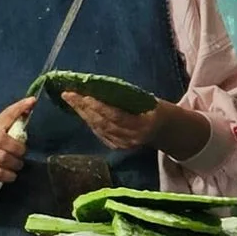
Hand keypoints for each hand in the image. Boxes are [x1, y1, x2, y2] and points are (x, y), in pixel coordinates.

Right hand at [0, 107, 30, 185]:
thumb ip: (14, 127)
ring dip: (15, 164)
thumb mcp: (1, 138)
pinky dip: (9, 175)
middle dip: (17, 148)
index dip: (19, 108)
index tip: (32, 101)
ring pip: (2, 157)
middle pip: (3, 139)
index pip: (7, 114)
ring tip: (16, 166)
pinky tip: (10, 175)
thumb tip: (29, 109)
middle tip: (21, 154)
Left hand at [60, 90, 212, 160]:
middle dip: (84, 108)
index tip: (84, 96)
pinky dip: (90, 122)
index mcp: (143, 124)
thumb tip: (103, 87)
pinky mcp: (119, 147)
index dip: (98, 107)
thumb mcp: (149, 100)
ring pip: (99, 129)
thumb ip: (129, 98)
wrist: (167, 131)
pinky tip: (80, 111)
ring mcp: (125, 144)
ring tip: (71, 100)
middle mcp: (132, 137)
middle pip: (103, 123)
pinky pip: (100, 134)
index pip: (116, 116)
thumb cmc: (158, 109)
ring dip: (83, 114)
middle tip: (69, 94)